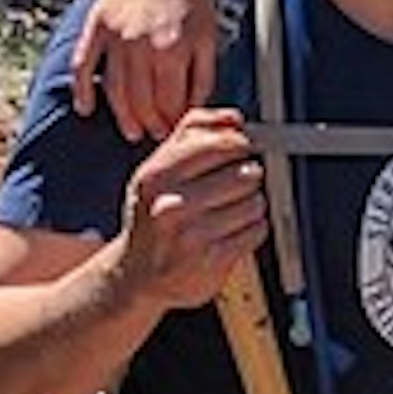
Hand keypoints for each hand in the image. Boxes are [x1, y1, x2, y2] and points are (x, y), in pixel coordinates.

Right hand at [70, 0, 224, 141]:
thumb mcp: (209, 40)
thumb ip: (201, 79)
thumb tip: (191, 111)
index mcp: (172, 50)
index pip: (170, 104)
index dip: (172, 124)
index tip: (175, 133)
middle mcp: (140, 46)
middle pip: (141, 103)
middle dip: (150, 125)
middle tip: (155, 136)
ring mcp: (115, 36)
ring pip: (114, 91)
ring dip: (123, 116)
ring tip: (132, 131)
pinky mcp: (97, 25)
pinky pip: (83, 64)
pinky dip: (82, 90)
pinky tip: (86, 108)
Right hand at [109, 109, 273, 313]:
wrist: (136, 275)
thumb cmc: (152, 216)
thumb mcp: (158, 169)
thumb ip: (192, 133)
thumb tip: (234, 117)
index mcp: (156, 176)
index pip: (218, 145)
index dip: (239, 145)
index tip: (241, 150)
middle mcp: (170, 205)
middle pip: (243, 174)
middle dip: (248, 177)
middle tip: (237, 184)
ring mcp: (191, 236)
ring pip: (254, 203)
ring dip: (252, 206)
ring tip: (232, 211)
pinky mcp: (211, 261)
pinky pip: (256, 231)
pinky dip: (253, 229)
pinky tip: (234, 231)